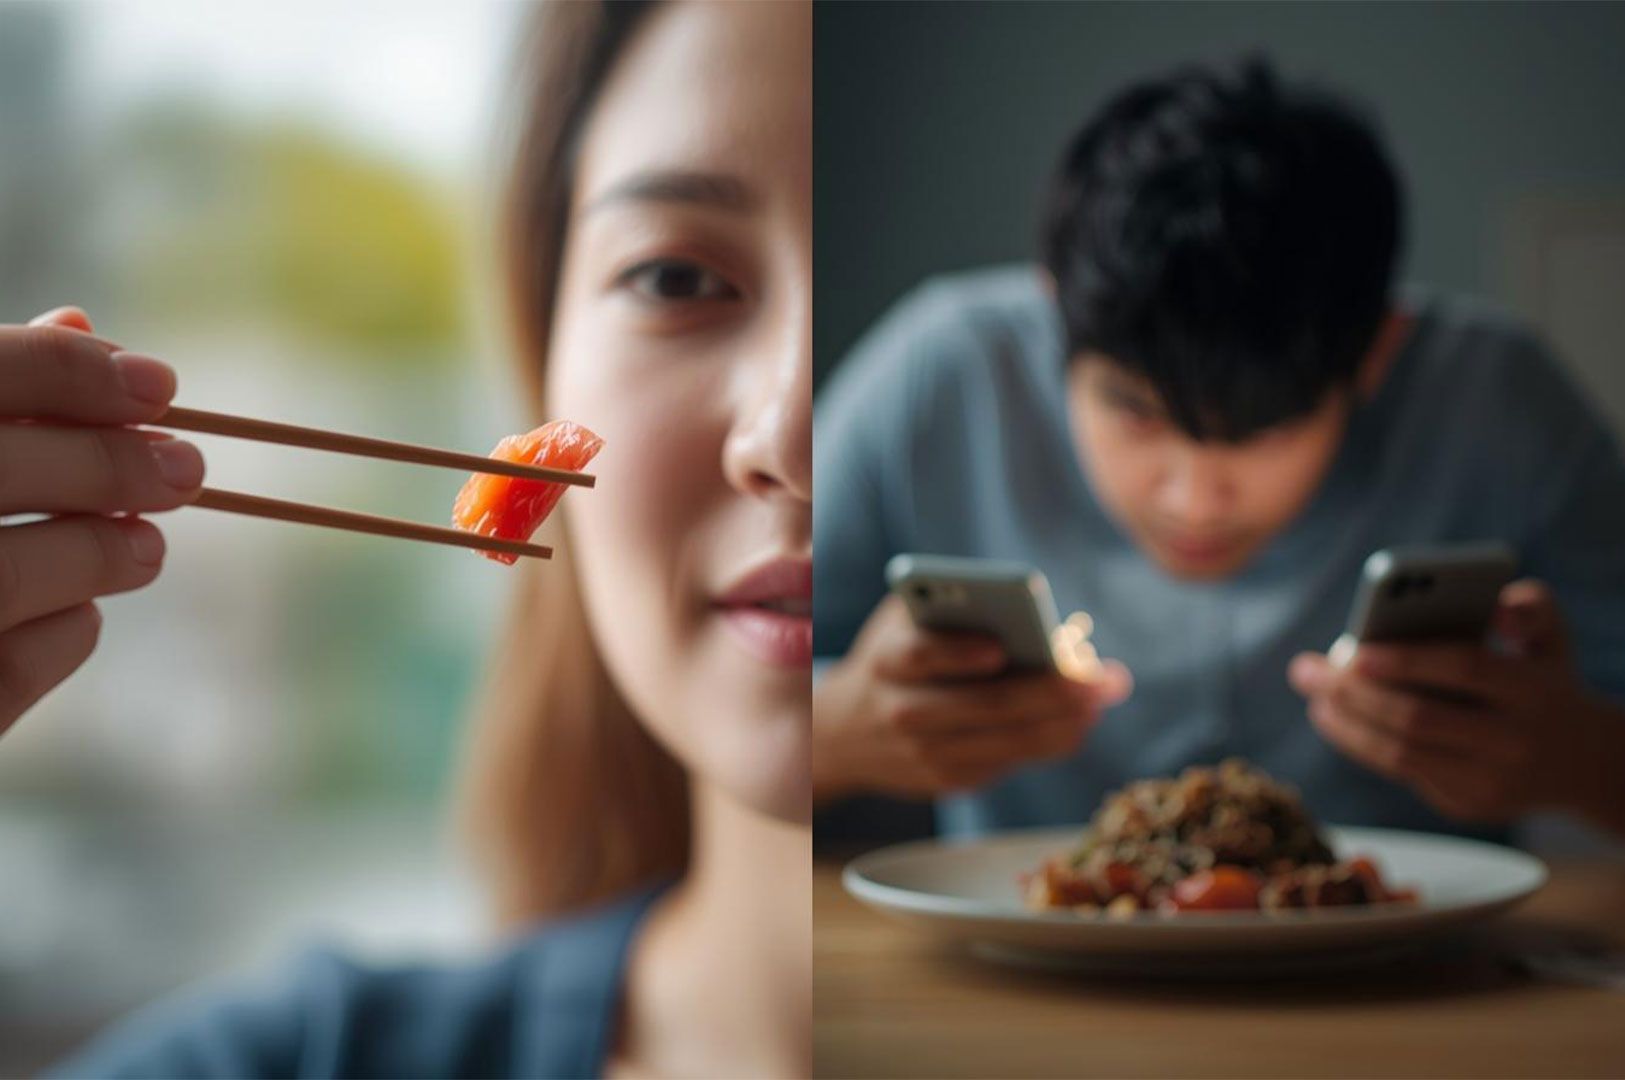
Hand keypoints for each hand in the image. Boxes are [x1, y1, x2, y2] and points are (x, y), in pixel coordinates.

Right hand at [0, 307, 204, 736]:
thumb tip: (78, 325)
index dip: (73, 372)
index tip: (160, 386)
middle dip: (109, 466)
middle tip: (184, 470)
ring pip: (8, 577)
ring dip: (101, 553)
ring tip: (143, 548)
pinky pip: (8, 672)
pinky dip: (64, 632)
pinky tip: (75, 611)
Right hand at [813, 594, 1132, 800]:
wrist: (844, 734)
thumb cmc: (892, 659)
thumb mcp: (902, 621)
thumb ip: (949, 605)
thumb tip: (1023, 606)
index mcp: (887, 661)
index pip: (921, 656)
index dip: (960, 653)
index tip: (1001, 648)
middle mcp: (904, 713)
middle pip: (987, 705)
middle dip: (1053, 691)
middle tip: (1104, 678)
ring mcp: (928, 755)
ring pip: (1010, 742)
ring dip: (1067, 721)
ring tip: (1104, 696)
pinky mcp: (950, 781)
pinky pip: (1013, 762)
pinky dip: (1052, 740)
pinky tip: (1079, 719)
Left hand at [1289, 580, 1624, 828]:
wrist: (1585, 762)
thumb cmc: (1545, 680)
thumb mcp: (1552, 638)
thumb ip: (1529, 605)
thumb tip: (1493, 604)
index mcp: (1533, 690)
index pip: (1465, 670)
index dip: (1406, 660)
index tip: (1352, 649)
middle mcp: (1514, 741)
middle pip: (1419, 719)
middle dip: (1353, 694)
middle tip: (1306, 669)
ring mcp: (1491, 781)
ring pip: (1402, 754)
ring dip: (1345, 724)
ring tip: (1313, 694)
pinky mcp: (1468, 804)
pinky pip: (1403, 772)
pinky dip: (1361, 744)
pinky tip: (1333, 718)